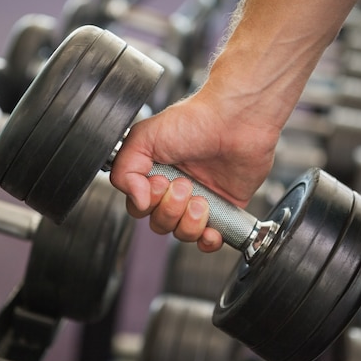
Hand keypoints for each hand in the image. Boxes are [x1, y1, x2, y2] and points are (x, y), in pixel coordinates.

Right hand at [110, 87, 279, 251]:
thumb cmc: (195, 120)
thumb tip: (136, 200)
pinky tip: (210, 227)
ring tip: (201, 199)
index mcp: (155, 174)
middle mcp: (176, 189)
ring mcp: (200, 200)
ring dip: (189, 222)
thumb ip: (124, 170)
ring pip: (182, 233)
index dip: (147, 202)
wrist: (235, 120)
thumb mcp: (144, 137)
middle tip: (183, 185)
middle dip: (170, 210)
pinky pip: (209, 240)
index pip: (139, 207)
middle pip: (159, 223)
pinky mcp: (224, 209)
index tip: (160, 182)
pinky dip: (207, 240)